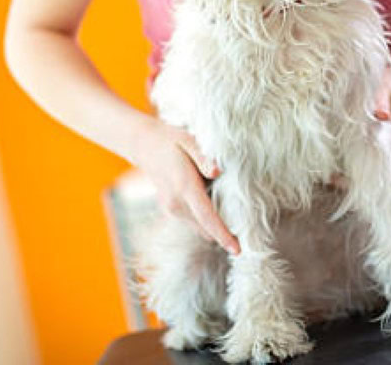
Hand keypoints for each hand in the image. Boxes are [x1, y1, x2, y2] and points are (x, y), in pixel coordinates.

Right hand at [131, 117, 240, 254]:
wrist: (144, 145)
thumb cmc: (171, 140)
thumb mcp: (189, 141)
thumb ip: (204, 157)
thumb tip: (217, 172)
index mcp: (184, 187)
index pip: (207, 217)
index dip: (223, 235)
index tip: (238, 250)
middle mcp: (176, 203)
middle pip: (206, 228)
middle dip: (224, 233)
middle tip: (246, 229)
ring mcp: (170, 209)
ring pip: (200, 227)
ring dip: (214, 226)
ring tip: (232, 212)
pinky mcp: (170, 210)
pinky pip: (193, 221)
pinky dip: (205, 220)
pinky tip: (213, 203)